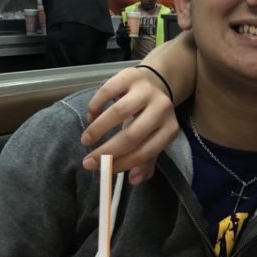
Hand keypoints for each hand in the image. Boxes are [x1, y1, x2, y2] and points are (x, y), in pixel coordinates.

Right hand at [80, 65, 177, 182]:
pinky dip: (95, 107)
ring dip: (98, 129)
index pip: (145, 152)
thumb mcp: (153, 138)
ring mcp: (146, 91)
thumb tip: (133, 180)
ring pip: (118, 112)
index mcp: (170, 129)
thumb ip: (146, 161)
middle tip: (88, 161)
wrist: (156, 82)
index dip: (121, 163)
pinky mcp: (130, 76)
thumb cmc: (150, 118)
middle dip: (107, 151)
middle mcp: (162, 109)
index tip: (101, 170)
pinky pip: (107, 91)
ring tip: (86, 140)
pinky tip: (91, 117)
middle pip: (132, 135)